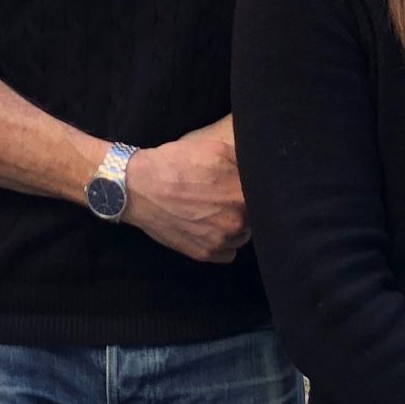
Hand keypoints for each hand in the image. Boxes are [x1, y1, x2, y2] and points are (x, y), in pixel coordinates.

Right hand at [119, 116, 248, 264]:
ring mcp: (220, 241)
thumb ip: (243, 163)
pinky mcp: (205, 254)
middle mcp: (237, 223)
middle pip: (255, 217)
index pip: (266, 196)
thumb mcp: (215, 149)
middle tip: (227, 195)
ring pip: (242, 235)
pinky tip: (209, 225)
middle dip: (244, 206)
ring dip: (235, 225)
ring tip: (216, 210)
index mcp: (242, 195)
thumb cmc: (176, 164)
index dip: (257, 190)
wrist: (138, 188)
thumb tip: (260, 169)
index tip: (243, 186)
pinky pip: (228, 252)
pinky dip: (222, 241)